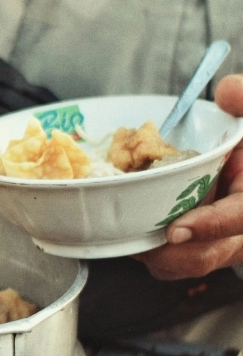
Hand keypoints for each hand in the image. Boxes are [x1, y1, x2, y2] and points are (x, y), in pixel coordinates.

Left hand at [134, 74, 242, 278]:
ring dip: (154, 256)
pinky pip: (175, 263)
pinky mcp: (201, 247)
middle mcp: (241, 229)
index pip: (240, 219)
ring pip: (188, 264)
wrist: (238, 157)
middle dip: (168, 254)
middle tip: (133, 241)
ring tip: (124, 237)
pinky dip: (152, 255)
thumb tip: (227, 92)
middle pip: (208, 255)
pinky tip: (129, 235)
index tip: (177, 230)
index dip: (211, 227)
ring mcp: (223, 242)